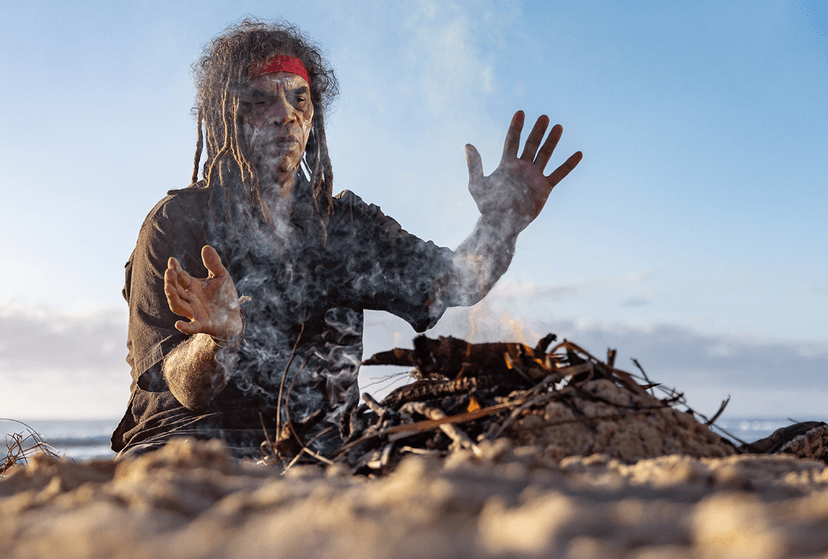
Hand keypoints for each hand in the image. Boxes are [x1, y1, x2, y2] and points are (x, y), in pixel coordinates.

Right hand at [164, 245, 241, 339]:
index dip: (175, 269)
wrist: (234, 316)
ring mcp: (194, 312)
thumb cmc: (224, 295)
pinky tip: (178, 325)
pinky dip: (185, 327)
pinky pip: (191, 327)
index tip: (172, 260)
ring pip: (178, 306)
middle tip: (169, 271)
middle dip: (171, 281)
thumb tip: (206, 247)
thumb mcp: (221, 276)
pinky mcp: (203, 325)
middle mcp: (190, 299)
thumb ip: (214, 263)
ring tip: (169, 288)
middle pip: (175, 290)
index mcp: (192, 286)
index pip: (180, 277)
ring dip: (172, 298)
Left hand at [466, 111, 581, 230]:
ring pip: (545, 155)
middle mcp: (522, 167)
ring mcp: (534, 176)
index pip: (512, 141)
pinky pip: (559, 174)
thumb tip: (467, 144)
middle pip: (531, 144)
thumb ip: (475, 164)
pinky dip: (569, 165)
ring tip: (558, 127)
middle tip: (544, 117)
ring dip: (552, 141)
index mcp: (507, 164)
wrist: (502, 224)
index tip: (521, 112)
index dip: (516, 127)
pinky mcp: (545, 188)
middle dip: (537, 131)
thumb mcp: (477, 184)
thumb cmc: (487, 206)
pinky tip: (578, 154)